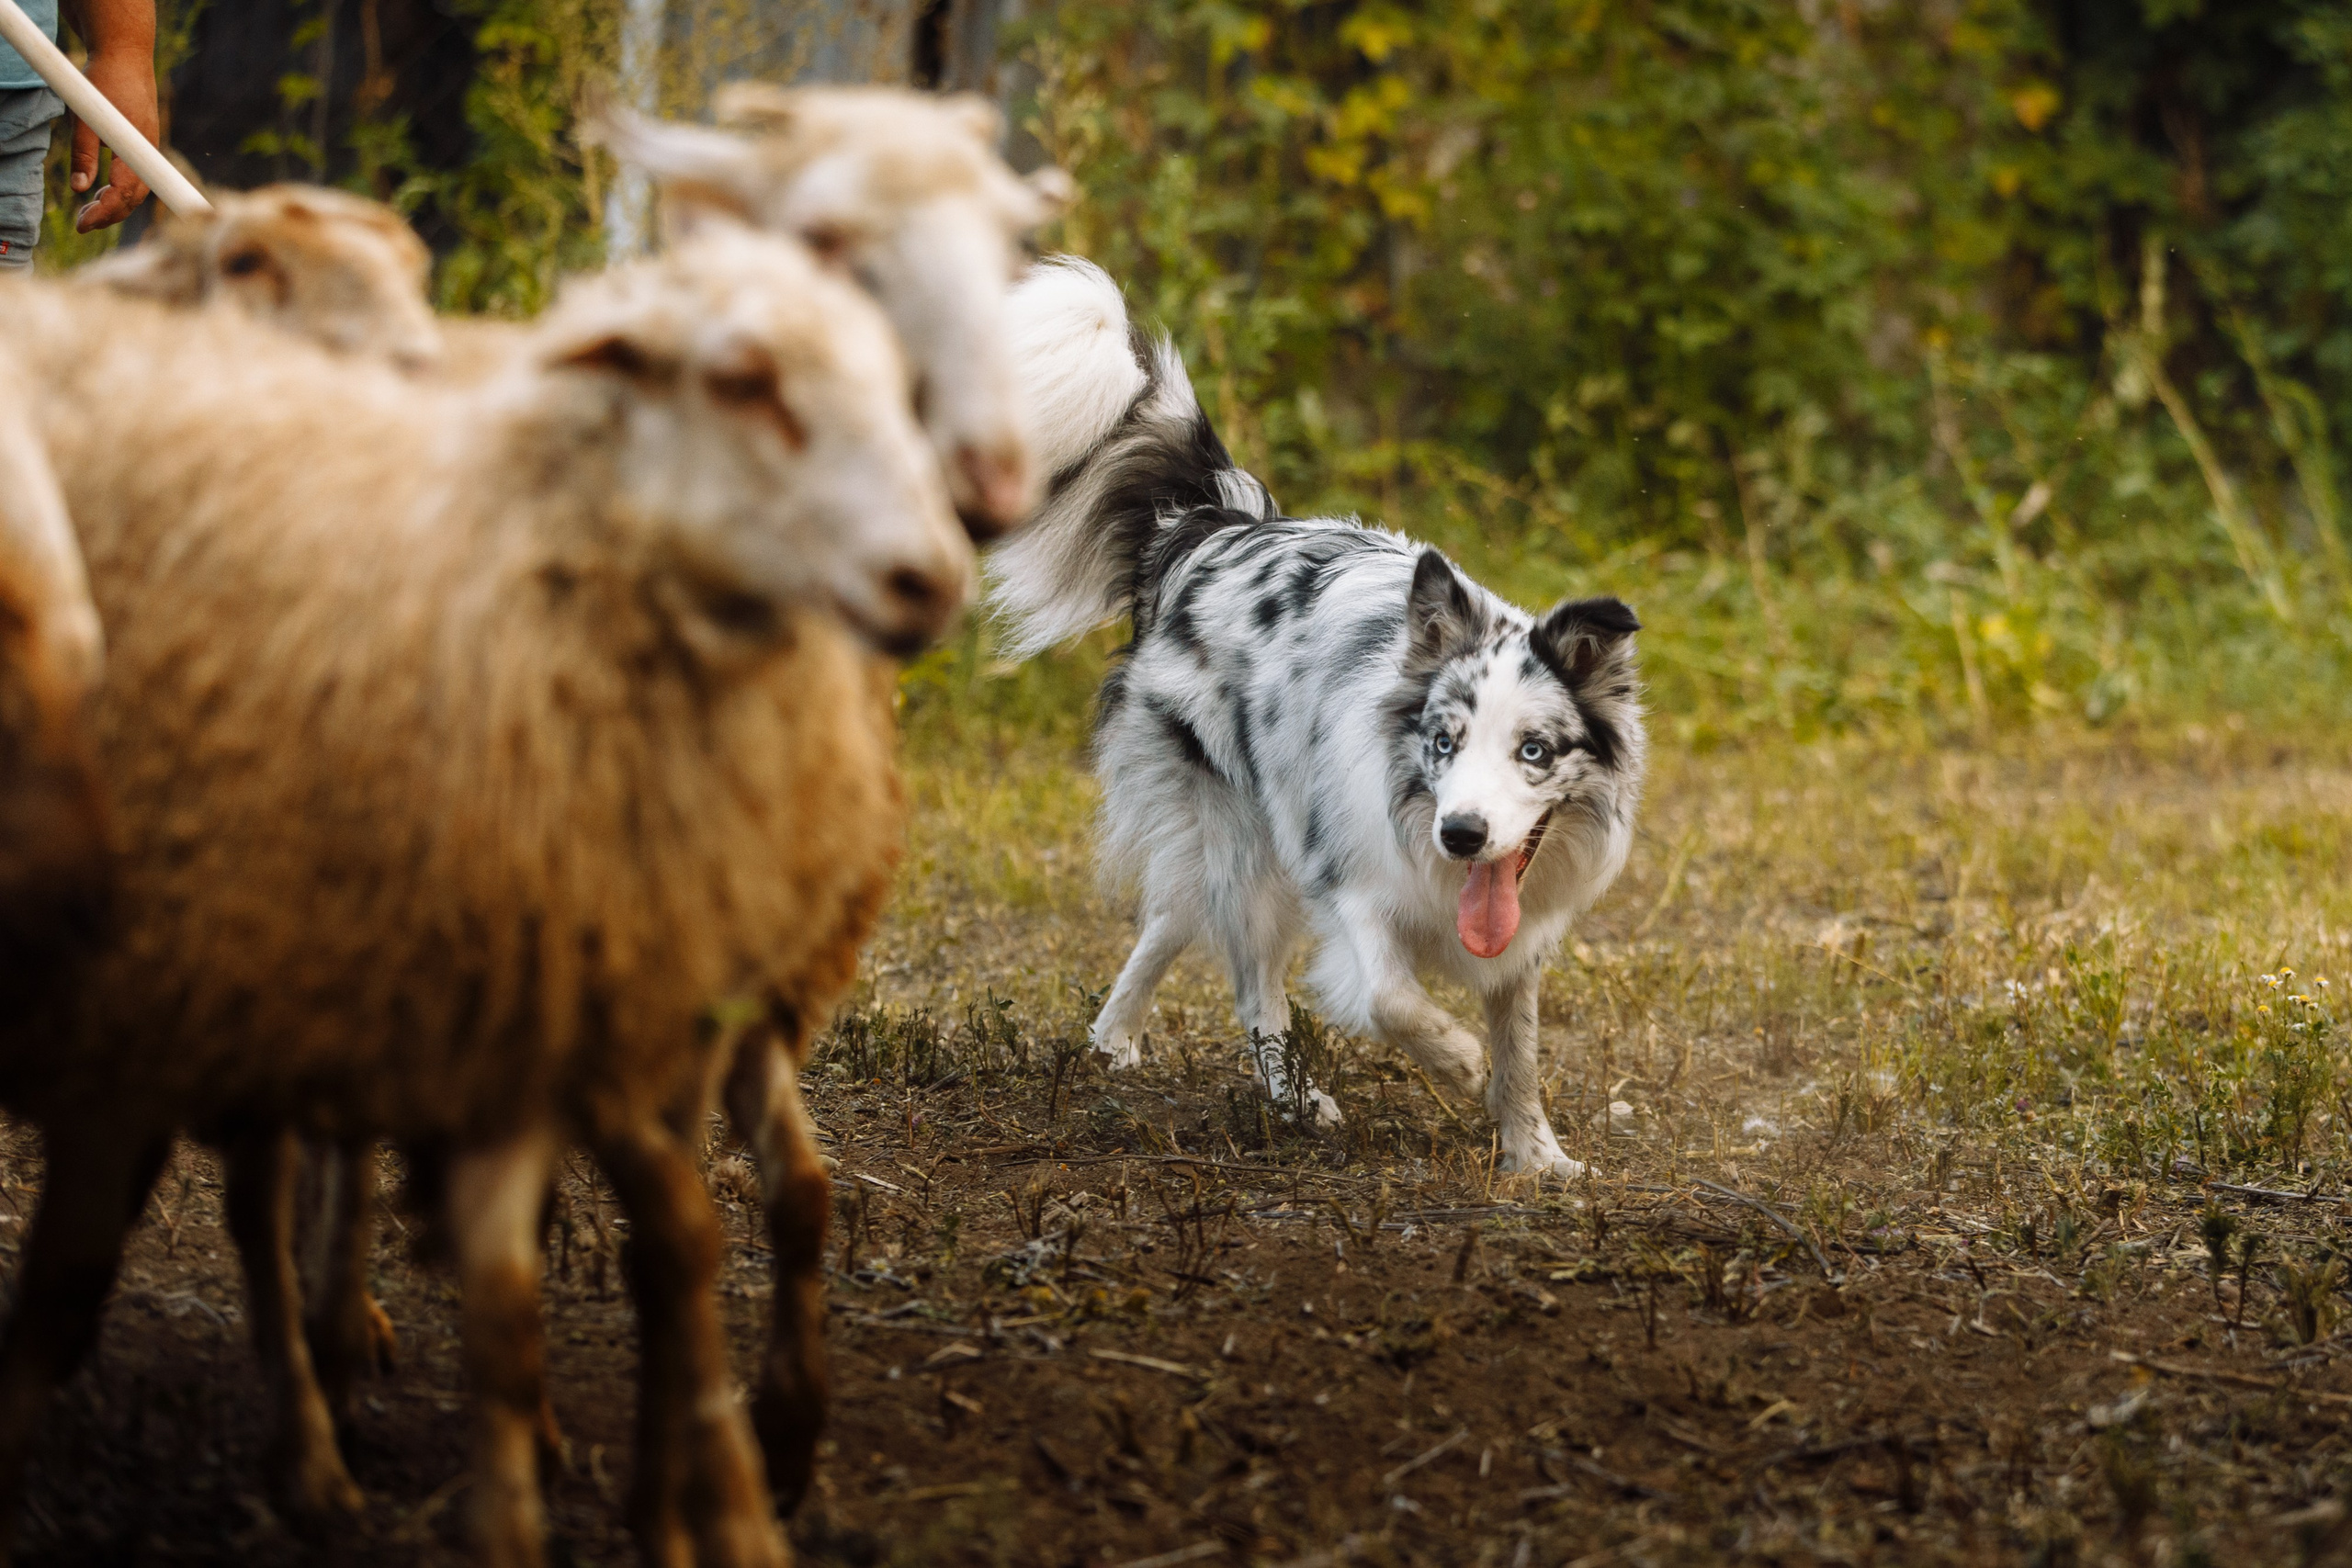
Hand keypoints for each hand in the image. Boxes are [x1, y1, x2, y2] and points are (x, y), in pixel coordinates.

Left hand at [70, 44, 157, 230]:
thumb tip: (79, 188)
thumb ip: (83, 153)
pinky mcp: (144, 144)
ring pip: (137, 190)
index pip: (124, 193)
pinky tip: (102, 190)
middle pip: (135, 198)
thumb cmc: (104, 81)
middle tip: (81, 223)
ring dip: (114, 204)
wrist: (125, 55)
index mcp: (135, 147)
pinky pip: (137, 176)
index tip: (84, 224)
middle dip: (110, 214)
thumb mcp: (84, 117)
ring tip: (88, 210)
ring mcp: (149, 149)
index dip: (105, 212)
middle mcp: (148, 152)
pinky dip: (121, 190)